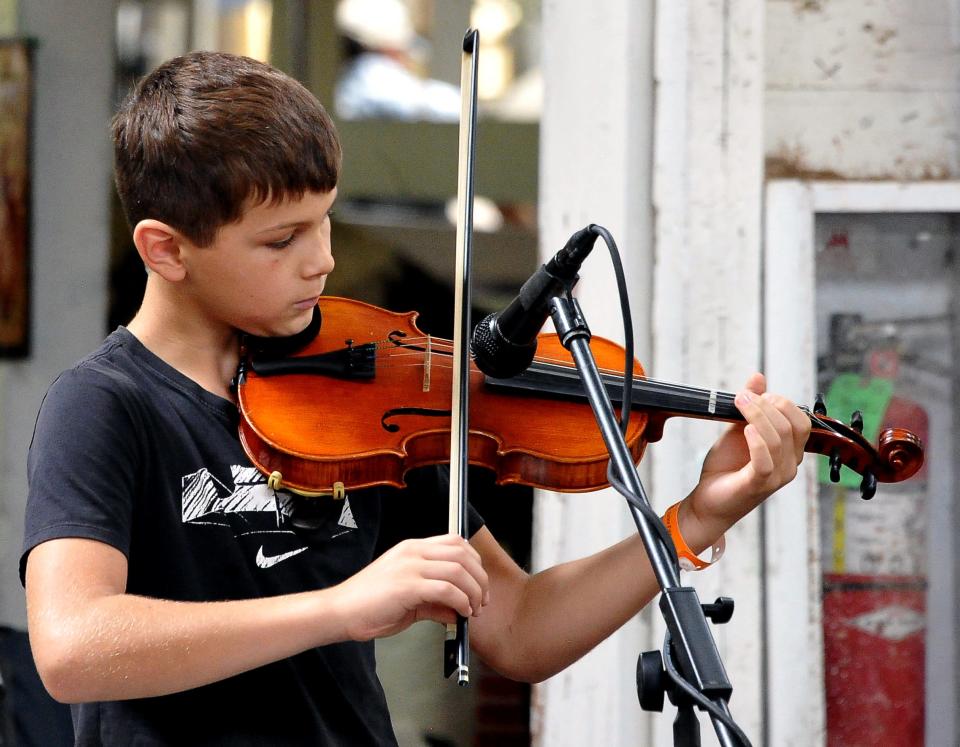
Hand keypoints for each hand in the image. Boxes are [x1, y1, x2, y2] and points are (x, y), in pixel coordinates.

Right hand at [330, 534, 489, 641]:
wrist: (339, 612)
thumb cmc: (368, 606)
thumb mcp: (409, 599)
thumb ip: (435, 601)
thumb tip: (459, 611)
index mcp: (412, 549)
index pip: (455, 542)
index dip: (474, 562)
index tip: (479, 584)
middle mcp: (412, 552)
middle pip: (462, 554)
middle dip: (480, 578)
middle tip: (482, 600)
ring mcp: (409, 566)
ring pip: (458, 570)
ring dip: (474, 592)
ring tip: (474, 610)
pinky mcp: (406, 585)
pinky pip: (446, 588)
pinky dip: (460, 602)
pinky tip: (461, 614)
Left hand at [682, 373, 810, 545]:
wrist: (708, 499)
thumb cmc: (726, 467)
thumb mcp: (738, 429)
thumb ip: (752, 406)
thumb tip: (758, 377)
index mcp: (790, 450)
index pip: (801, 420)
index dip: (781, 403)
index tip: (755, 394)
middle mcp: (789, 464)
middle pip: (792, 427)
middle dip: (768, 406)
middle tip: (743, 397)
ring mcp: (777, 477)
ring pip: (778, 440)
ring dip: (757, 417)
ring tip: (739, 405)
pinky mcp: (758, 486)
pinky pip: (766, 462)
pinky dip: (757, 442)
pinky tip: (745, 430)